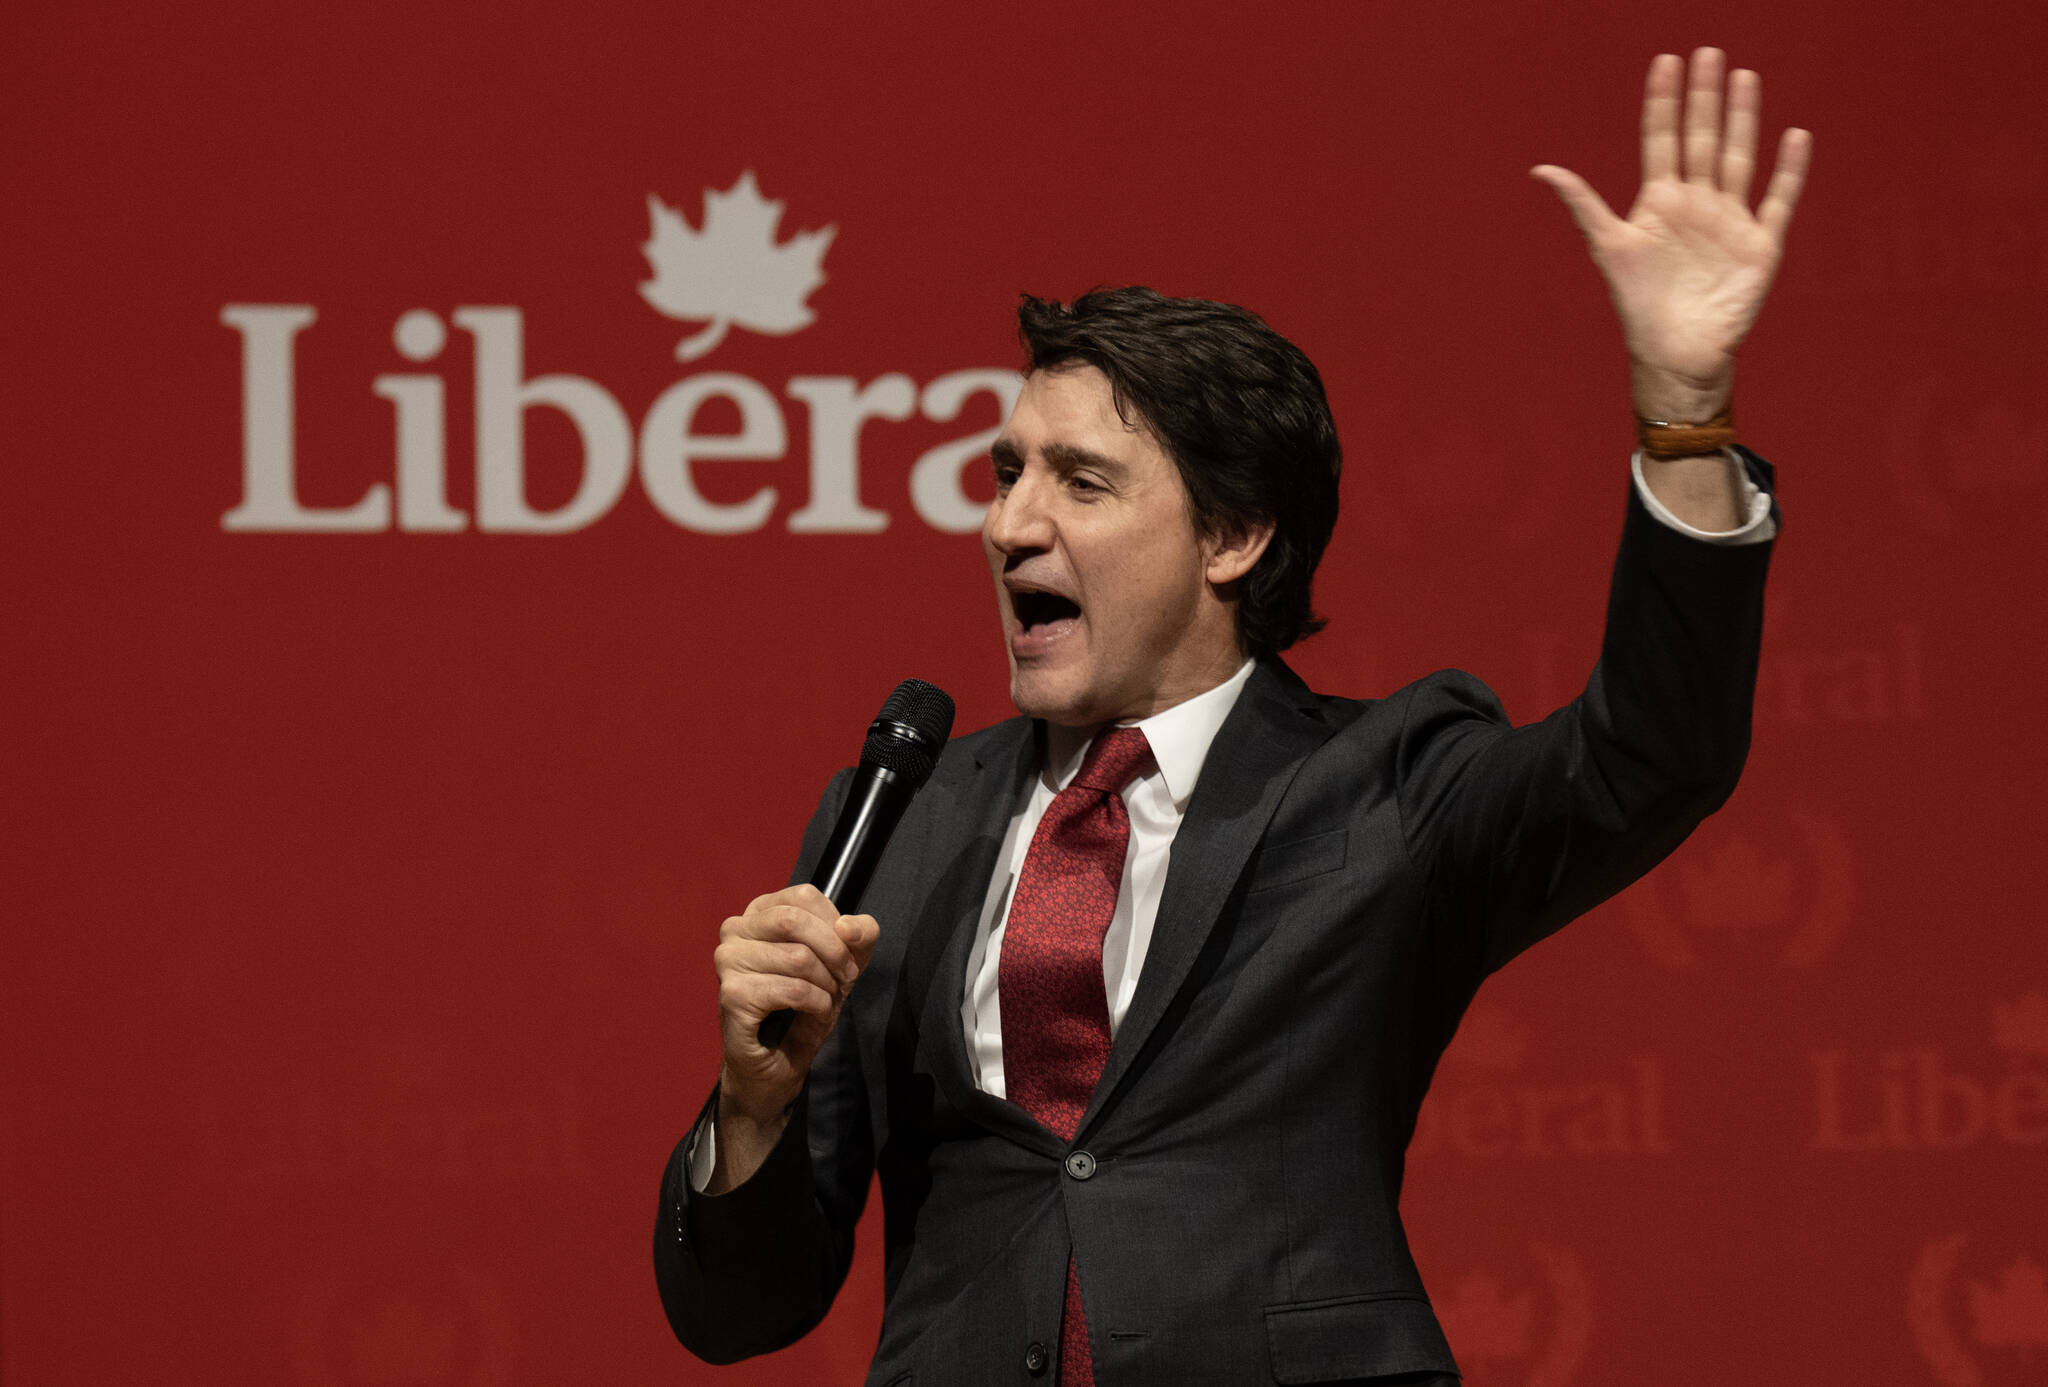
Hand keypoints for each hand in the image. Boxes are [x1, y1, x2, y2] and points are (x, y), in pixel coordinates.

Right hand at [713, 884, 879, 1129]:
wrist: (775, 1066)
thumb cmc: (803, 1008)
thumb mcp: (842, 964)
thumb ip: (859, 936)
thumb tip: (849, 926)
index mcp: (758, 913)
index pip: (804, 896)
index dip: (836, 927)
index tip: (845, 956)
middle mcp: (734, 930)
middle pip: (795, 920)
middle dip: (833, 954)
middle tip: (844, 981)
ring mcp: (728, 962)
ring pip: (797, 957)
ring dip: (826, 986)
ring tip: (824, 1002)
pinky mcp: (732, 996)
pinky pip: (792, 989)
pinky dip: (816, 1004)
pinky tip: (812, 1014)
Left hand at [1530, 47, 1812, 421]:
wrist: (1675, 352)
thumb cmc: (1638, 303)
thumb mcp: (1608, 246)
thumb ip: (1582, 204)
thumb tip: (1541, 169)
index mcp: (1660, 201)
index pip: (1661, 139)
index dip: (1663, 102)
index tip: (1666, 61)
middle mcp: (1696, 203)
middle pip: (1702, 138)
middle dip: (1704, 98)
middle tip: (1709, 53)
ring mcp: (1730, 220)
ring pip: (1739, 157)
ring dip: (1743, 119)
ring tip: (1744, 77)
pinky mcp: (1760, 244)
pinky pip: (1778, 199)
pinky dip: (1788, 170)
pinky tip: (1794, 135)